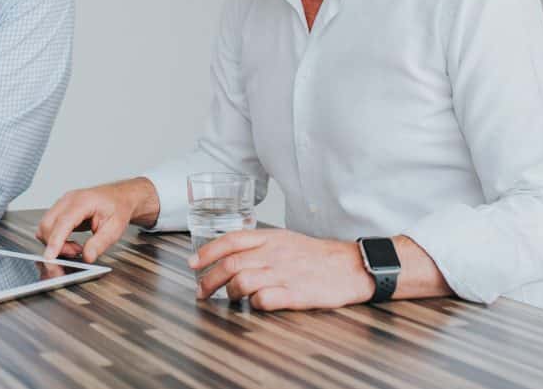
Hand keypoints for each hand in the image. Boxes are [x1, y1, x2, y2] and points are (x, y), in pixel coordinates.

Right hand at [35, 177, 159, 262]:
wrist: (119, 197)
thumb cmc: (117, 207)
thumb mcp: (115, 228)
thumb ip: (100, 243)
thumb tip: (87, 257)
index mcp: (83, 201)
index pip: (63, 222)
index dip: (55, 241)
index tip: (50, 256)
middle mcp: (68, 200)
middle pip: (48, 224)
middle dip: (56, 245)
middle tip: (76, 253)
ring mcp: (62, 203)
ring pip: (45, 226)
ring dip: (55, 242)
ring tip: (75, 248)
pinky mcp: (60, 210)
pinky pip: (49, 226)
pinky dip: (55, 238)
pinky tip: (70, 242)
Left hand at [190, 229, 376, 309]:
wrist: (349, 266)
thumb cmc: (315, 255)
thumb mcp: (284, 239)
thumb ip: (258, 244)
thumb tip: (229, 253)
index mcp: (270, 238)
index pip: (230, 241)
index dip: (207, 252)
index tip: (193, 264)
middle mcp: (273, 254)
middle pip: (230, 264)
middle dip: (209, 279)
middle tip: (201, 291)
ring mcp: (284, 274)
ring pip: (242, 281)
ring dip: (229, 292)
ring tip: (229, 298)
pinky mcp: (296, 294)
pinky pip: (264, 300)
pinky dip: (254, 304)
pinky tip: (255, 304)